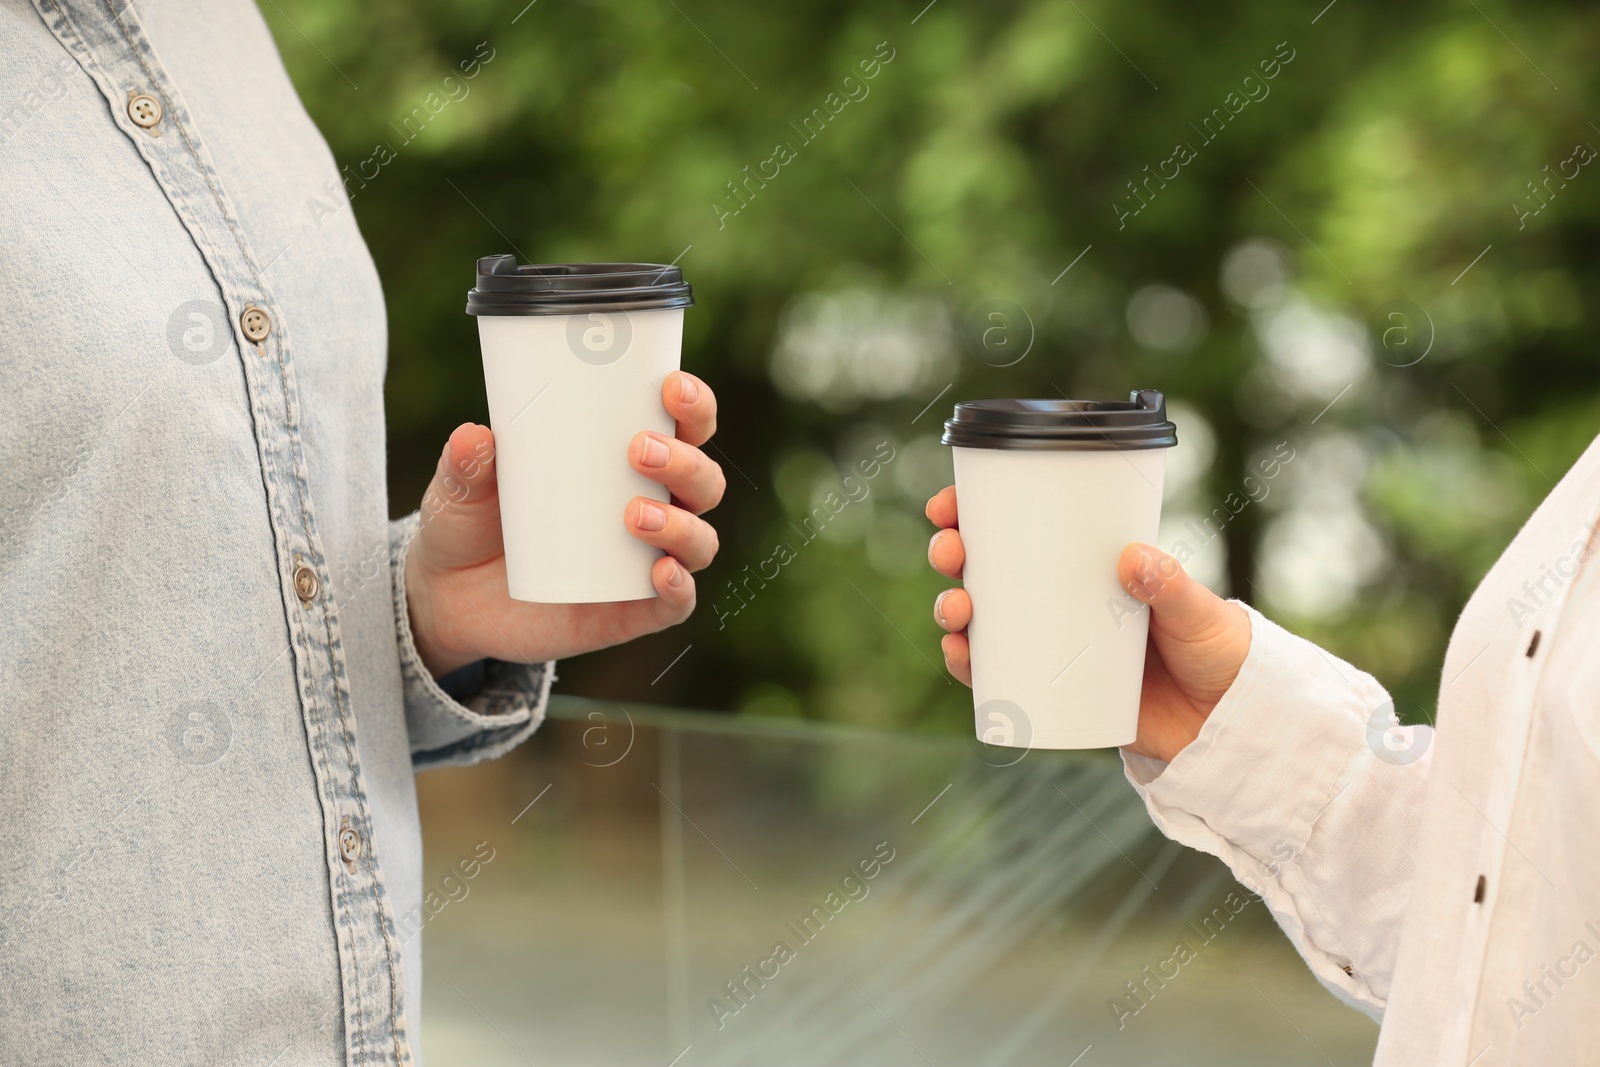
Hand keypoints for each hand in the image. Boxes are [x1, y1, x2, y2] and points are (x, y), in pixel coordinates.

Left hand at [405, 371, 724, 676]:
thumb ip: (466, 462)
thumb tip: (475, 438)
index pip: (684, 426)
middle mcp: (652, 506)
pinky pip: (674, 603)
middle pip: (702, 480)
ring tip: (634, 514)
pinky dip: (679, 588)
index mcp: (626, 459)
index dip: (694, 405)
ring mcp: (644, 560)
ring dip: (681, 524)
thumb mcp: (461, 487)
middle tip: (638, 450)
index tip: (670, 388)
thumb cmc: (473, 520)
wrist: (451, 597)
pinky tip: (661, 572)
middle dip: (685, 461)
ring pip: (698, 540)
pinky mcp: (631, 610)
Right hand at [924, 485, 1251, 762]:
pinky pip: (995, 676)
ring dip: (952, 609)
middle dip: (952, 554)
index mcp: (1087, 563)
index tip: (948, 504)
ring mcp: (1051, 643)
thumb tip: (1133, 558)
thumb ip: (1172, 586)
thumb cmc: (1217, 650)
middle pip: (986, 566)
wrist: (1231, 722)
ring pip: (981, 619)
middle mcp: (1060, 598)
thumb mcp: (1198, 611)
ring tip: (957, 610)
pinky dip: (969, 665)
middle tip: (950, 552)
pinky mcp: (1052, 690)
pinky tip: (958, 654)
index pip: (1020, 524)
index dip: (973, 510)